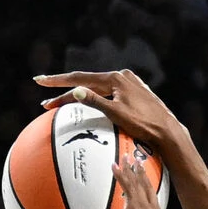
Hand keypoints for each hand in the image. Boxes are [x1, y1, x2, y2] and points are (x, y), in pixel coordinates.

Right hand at [34, 69, 181, 151]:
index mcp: (115, 78)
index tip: (39, 81)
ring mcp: (130, 84)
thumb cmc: (144, 125)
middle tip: (46, 102)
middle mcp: (122, 77)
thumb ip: (95, 102)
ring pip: (98, 89)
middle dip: (66, 93)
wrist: (168, 132)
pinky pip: (109, 94)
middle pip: (87, 84)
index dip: (57, 81)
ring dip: (81, 97)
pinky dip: (96, 99)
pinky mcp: (135, 93)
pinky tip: (90, 105)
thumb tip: (75, 91)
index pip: (79, 78)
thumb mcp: (116, 114)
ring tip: (63, 105)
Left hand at [112, 157, 164, 208]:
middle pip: (148, 187)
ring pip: (138, 183)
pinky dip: (121, 175)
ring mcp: (146, 208)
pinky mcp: (135, 206)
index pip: (154, 199)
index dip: (148, 187)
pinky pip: (127, 186)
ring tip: (126, 157)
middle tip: (138, 161)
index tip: (145, 178)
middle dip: (142, 173)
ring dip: (131, 168)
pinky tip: (114, 166)